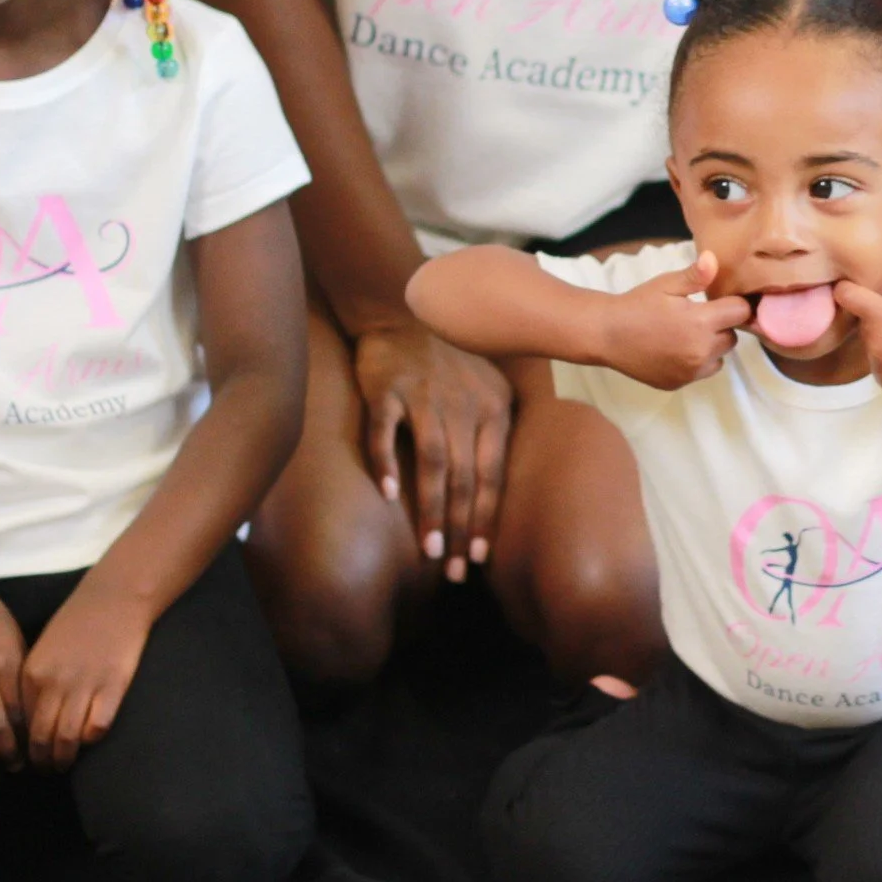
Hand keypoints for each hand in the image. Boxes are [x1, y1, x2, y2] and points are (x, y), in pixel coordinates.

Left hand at [21, 582, 151, 770]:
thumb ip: (37, 682)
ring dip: (64, 758)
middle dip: (41, 761)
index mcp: (32, 674)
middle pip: (41, 737)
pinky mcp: (112, 687)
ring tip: (64, 765)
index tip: (26, 758)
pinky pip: (97, 727)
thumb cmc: (77, 622)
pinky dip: (91, 739)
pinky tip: (89, 741)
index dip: (23, 746)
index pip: (21, 723)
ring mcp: (84, 687)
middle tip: (45, 771)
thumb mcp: (44, 649)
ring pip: (67, 738)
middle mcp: (54, 684)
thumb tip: (33, 717)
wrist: (114, 599)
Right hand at [354, 321, 512, 581]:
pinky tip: (387, 495)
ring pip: (432, 462)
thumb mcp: (488, 386)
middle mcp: (462, 406)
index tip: (480, 557)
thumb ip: (494, 429)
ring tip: (428, 549)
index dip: (486, 518)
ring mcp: (424, 397)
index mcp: (491, 409)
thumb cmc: (449, 359)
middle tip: (453, 571)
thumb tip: (495, 485)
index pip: (493, 474)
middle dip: (461, 529)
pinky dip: (386, 462)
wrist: (405, 310)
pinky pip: (386, 431)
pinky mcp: (388, 389)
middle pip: (465, 478)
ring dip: (430, 509)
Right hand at [600, 250, 750, 391]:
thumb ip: (694, 275)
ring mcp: (690, 371)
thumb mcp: (666, 284)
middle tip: (698, 316)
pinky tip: (678, 349)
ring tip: (688, 333)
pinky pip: (703, 371)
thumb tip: (713, 260)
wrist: (607, 334)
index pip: (740, 312)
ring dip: (712, 345)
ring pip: (721, 356)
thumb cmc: (637, 304)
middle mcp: (700, 351)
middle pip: (732, 336)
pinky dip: (698, 361)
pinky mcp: (680, 383)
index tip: (718, 301)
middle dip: (722, 325)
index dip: (732, 304)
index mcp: (700, 323)